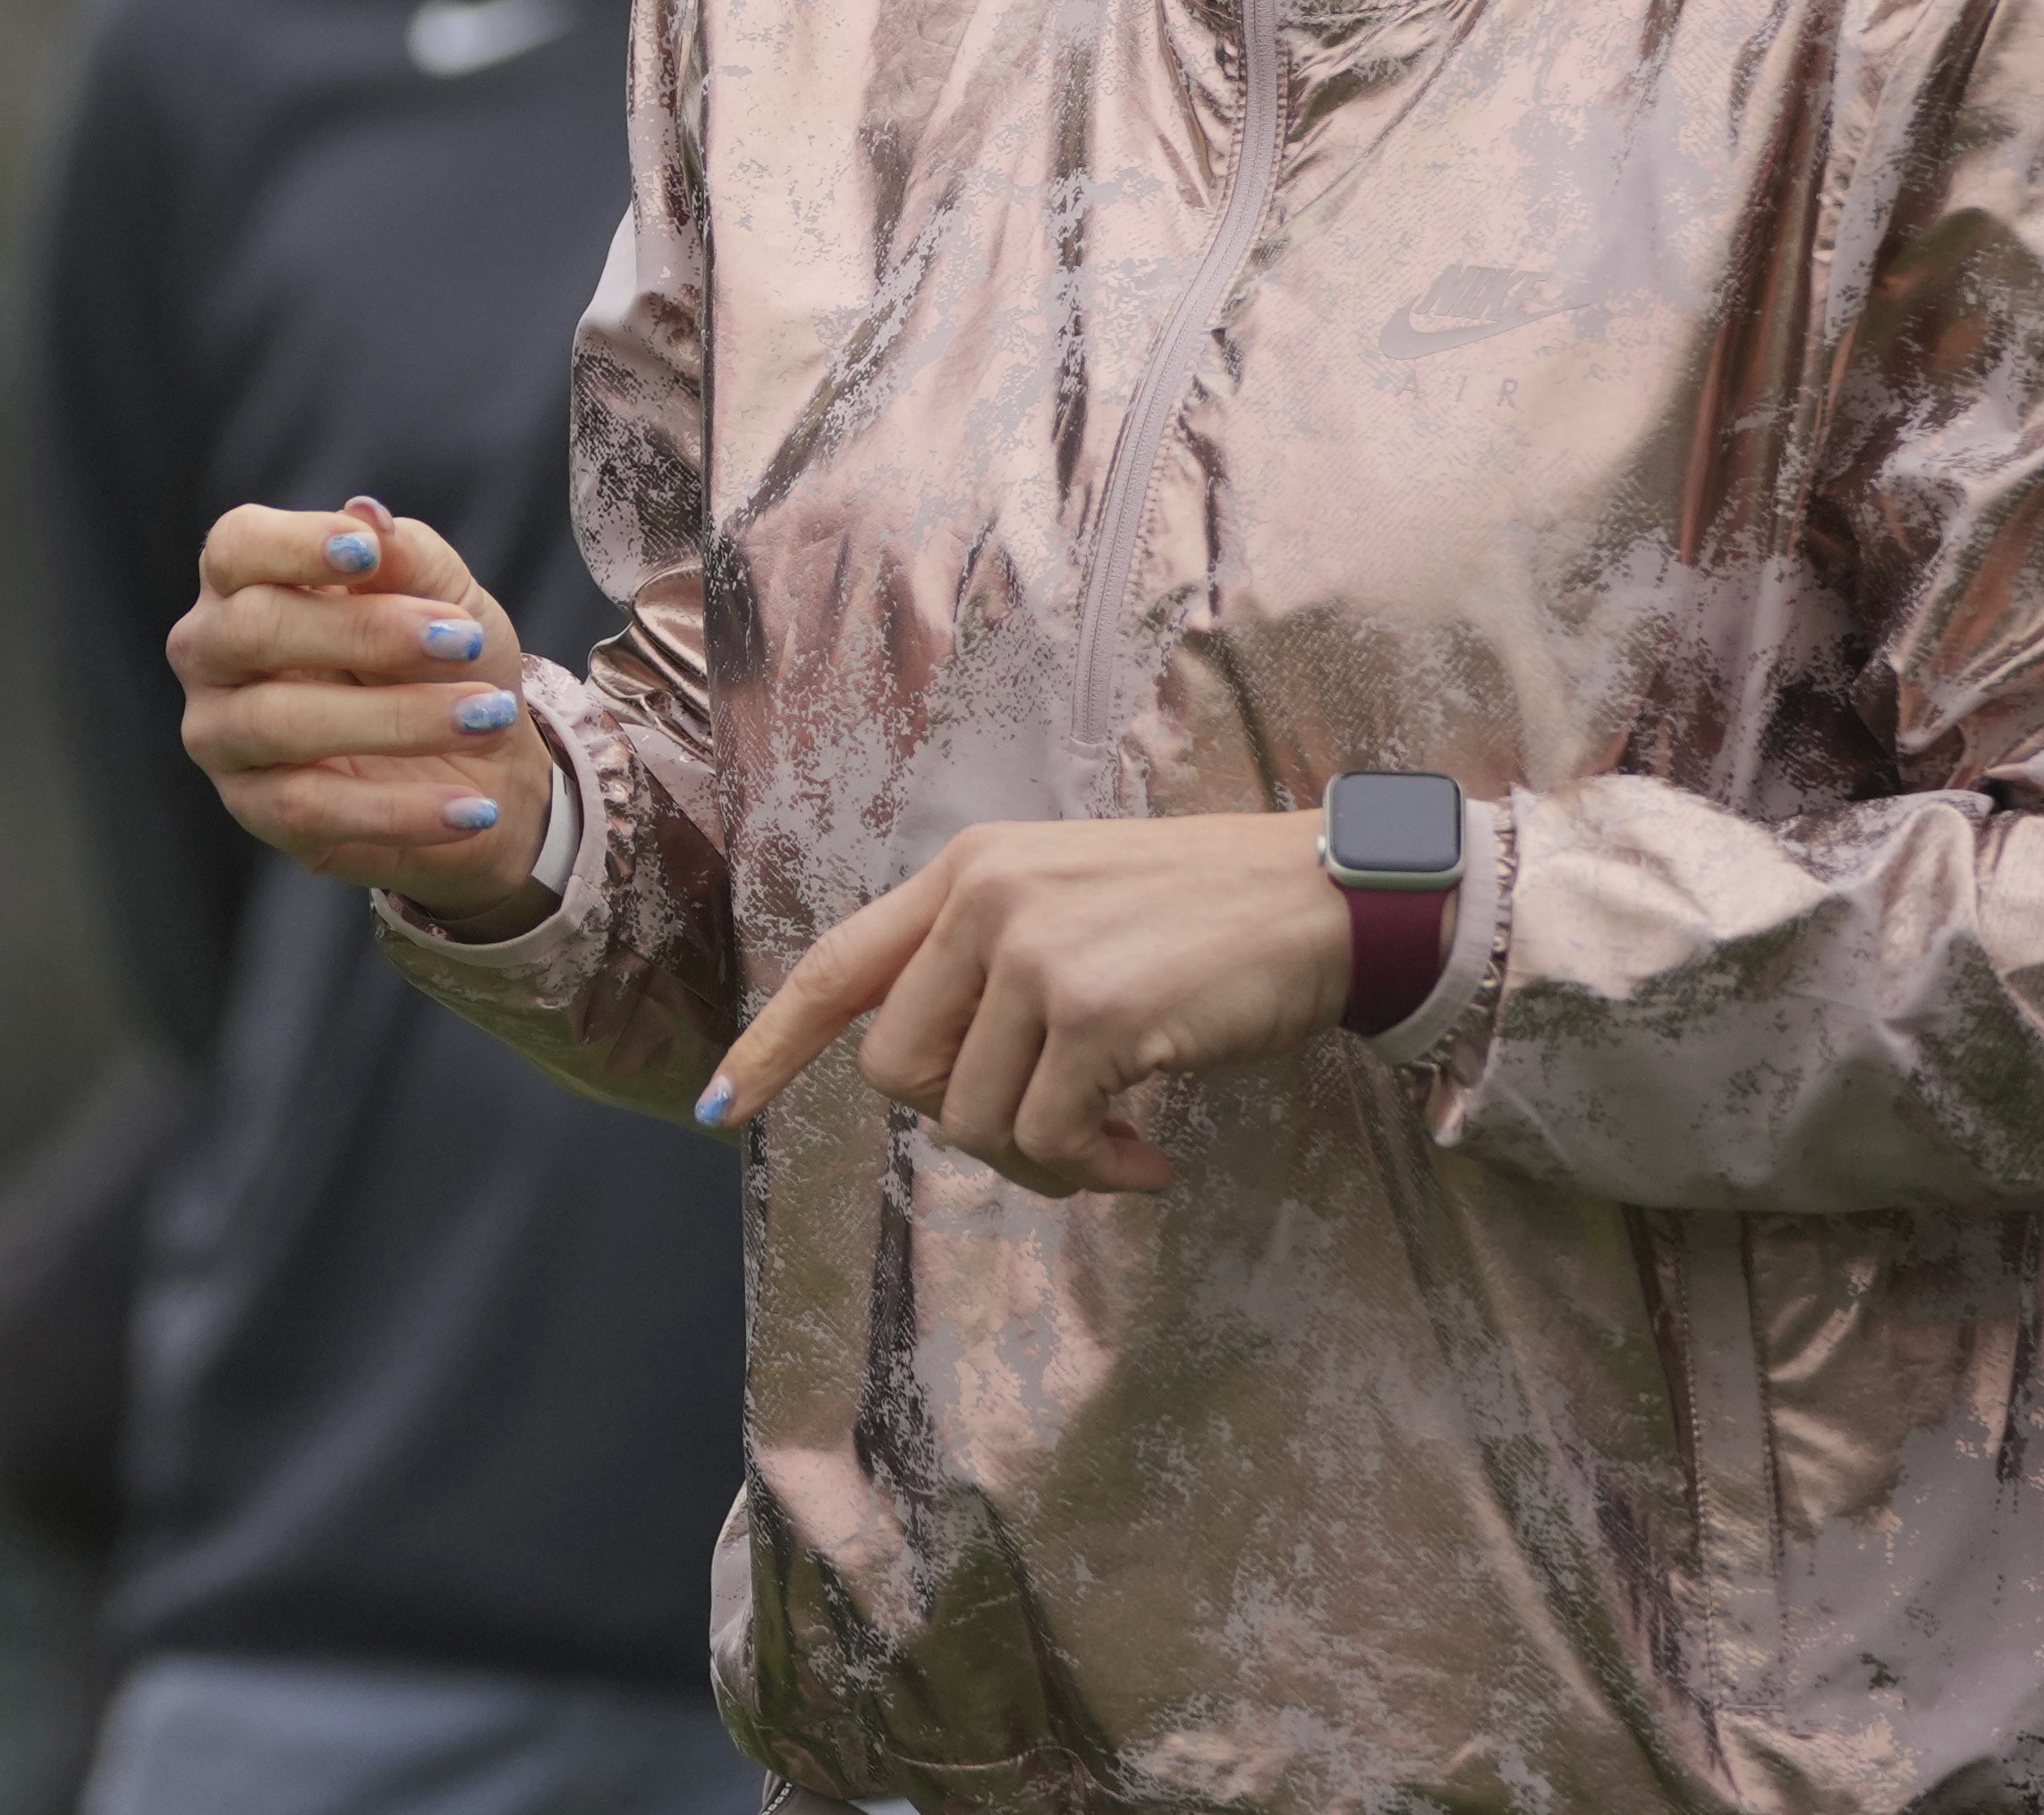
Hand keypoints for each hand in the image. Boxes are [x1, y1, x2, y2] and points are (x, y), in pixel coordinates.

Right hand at [170, 496, 555, 929]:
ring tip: (487, 716)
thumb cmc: (441, 662)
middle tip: (462, 639)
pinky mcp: (254, 809)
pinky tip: (471, 805)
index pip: (237, 547)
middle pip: (252, 629)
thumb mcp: (445, 598)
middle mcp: (214, 654)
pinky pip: (310, 808)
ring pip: (280, 723)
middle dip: (365, 631)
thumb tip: (367, 515)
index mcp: (246, 581)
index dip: (294, 545)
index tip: (367, 552)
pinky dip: (398, 809)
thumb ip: (406, 557)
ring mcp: (222, 736)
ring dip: (396, 719)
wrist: (481, 768)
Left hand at [695, 814, 1350, 1196]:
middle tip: (1053, 1131)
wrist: (1324, 897)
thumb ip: (988, 969)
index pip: (839, 965)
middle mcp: (986, 900)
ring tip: (1118, 1145)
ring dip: (1044, 1161)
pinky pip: (1050, 1140)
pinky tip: (1153, 1160)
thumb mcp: (1068, 903)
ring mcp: (1037, 955)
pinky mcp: (1096, 1015)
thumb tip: (933, 1087)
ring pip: (971, 1120)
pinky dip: (1096, 1172)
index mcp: (968, 870)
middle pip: (898, 1071)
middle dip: (965, 1123)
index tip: (718, 1107)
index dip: (772, 1043)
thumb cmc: (1203, 917)